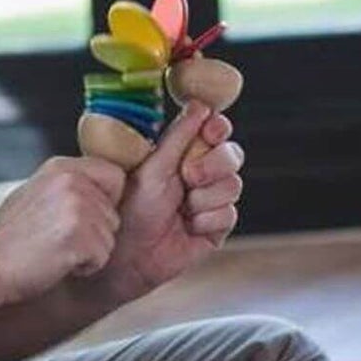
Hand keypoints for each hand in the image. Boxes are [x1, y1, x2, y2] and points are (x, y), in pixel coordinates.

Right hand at [0, 155, 123, 303]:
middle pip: (114, 213)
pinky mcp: (80, 235)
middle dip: (95, 233)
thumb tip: (103, 191)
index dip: (105, 202)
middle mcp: (72, 181)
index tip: (80, 218)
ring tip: (54, 250)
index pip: (114, 176)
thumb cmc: (8, 240)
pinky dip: (84, 267)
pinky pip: (102, 257)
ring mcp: (77, 206)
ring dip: (89, 252)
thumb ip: (70, 188)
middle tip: (57, 239)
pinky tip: (56, 262)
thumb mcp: (38, 195)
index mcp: (62, 167)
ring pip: (110, 238)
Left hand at [97, 103, 244, 299]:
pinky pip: (229, 214)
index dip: (218, 128)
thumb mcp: (153, 168)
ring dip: (205, 197)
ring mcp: (211, 202)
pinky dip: (206, 220)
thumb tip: (200, 105)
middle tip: (188, 176)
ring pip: (233, 185)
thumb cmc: (130, 210)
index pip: (215, 132)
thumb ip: (180, 136)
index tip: (213, 129)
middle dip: (213, 165)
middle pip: (232, 155)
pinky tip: (187, 228)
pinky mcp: (216, 228)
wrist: (127, 255)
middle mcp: (201, 175)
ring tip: (181, 209)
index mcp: (184, 154)